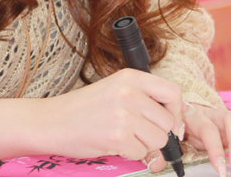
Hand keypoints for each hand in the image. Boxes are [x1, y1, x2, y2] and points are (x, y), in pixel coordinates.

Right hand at [0, 69, 184, 161]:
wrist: (53, 121)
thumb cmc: (84, 108)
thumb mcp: (116, 91)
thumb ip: (143, 100)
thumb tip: (176, 124)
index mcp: (131, 77)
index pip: (173, 92)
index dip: (177, 111)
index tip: (171, 123)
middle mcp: (130, 92)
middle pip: (168, 121)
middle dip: (158, 134)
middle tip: (139, 135)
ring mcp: (124, 113)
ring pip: (158, 140)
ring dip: (144, 145)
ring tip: (123, 137)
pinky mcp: (118, 135)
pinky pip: (141, 153)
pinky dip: (130, 154)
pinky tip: (113, 143)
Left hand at [142, 103, 230, 175]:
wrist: (177, 107)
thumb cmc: (175, 125)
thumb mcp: (169, 136)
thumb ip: (163, 150)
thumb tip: (156, 164)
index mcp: (193, 115)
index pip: (207, 128)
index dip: (214, 148)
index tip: (221, 168)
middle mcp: (211, 113)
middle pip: (230, 120)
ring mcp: (224, 116)